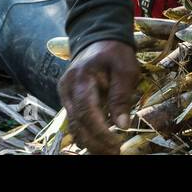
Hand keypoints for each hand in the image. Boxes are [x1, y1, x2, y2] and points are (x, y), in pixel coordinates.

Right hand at [59, 40, 139, 154]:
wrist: (99, 38)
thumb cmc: (115, 53)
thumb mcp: (126, 69)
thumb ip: (122, 96)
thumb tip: (123, 125)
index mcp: (81, 79)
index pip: (86, 112)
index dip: (99, 132)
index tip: (116, 143)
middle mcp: (67, 89)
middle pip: (77, 123)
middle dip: (95, 142)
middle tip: (113, 152)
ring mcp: (65, 95)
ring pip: (74, 125)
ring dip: (90, 141)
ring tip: (108, 151)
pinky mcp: (68, 99)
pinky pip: (74, 120)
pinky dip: (86, 132)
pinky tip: (98, 142)